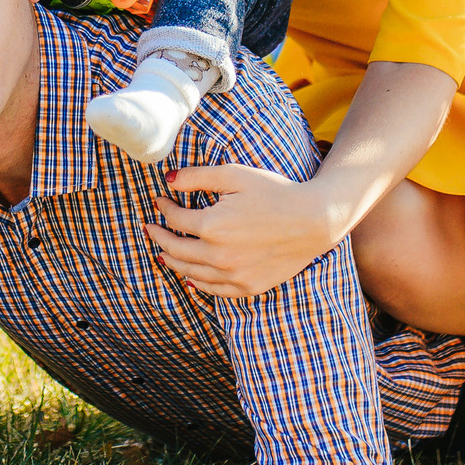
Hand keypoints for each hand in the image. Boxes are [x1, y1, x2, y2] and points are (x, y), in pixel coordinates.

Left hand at [146, 163, 349, 297]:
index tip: (161, 200)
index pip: (175, 220)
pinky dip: (197, 283)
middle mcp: (218, 256)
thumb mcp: (235, 175)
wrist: (315, 220)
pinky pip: (214, 289)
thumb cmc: (275, 192)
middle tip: (149, 230)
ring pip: (191, 272)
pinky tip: (189, 277)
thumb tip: (169, 180)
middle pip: (177, 250)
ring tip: (163, 253)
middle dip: (159, 237)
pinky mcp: (248, 287)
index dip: (164, 208)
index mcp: (211, 227)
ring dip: (173, 261)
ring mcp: (233, 276)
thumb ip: (197, 177)